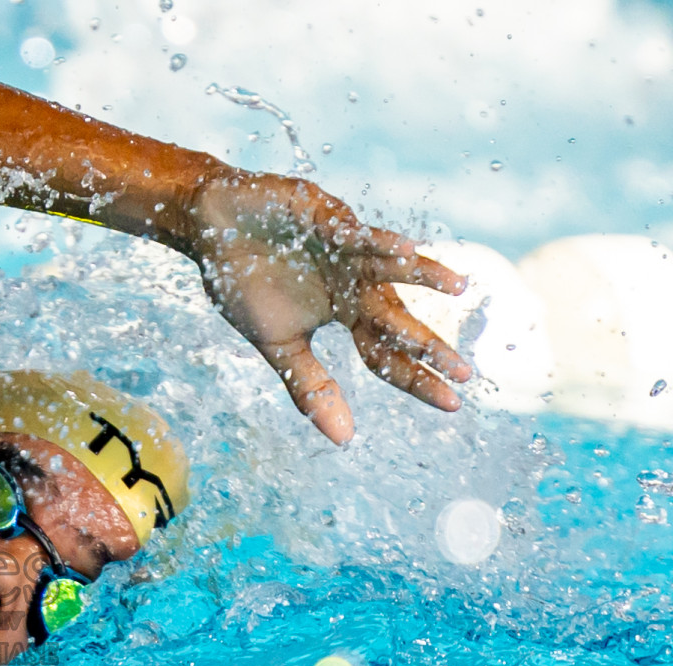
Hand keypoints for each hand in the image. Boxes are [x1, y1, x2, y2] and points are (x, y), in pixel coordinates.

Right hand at [186, 169, 469, 443]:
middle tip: (464, 372)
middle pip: (394, 318)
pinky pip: (352, 232)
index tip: (452, 404)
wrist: (212, 228)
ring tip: (457, 286)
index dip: (416, 378)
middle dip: (427, 345)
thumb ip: (311, 386)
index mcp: (346, 313)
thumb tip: (344, 440)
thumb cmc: (247, 282)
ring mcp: (344, 248)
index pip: (386, 353)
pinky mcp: (323, 215)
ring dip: (423, 275)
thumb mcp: (278, 344)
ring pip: (388, 267)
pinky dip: (374, 241)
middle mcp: (354, 283)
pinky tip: (402, 248)